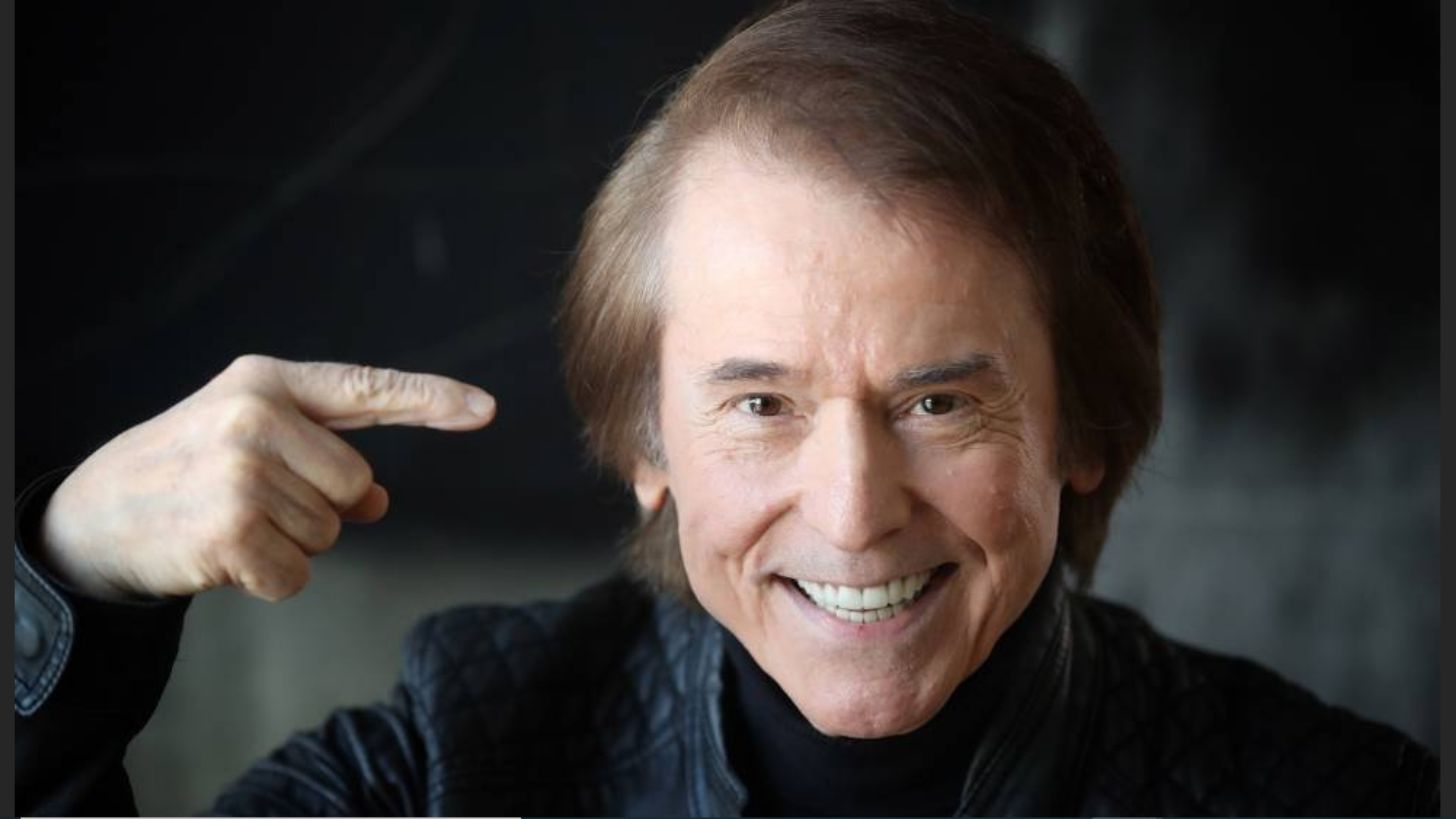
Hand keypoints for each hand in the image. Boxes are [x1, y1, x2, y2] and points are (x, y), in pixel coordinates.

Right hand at [37, 354, 495, 601]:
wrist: (98, 515)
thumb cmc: (190, 470)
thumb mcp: (253, 443)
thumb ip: (324, 458)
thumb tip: (379, 499)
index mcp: (266, 382)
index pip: (366, 387)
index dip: (432, 399)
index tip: (486, 409)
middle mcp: (255, 417)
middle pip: (357, 483)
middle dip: (321, 507)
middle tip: (255, 500)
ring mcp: (242, 473)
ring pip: (330, 533)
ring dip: (291, 544)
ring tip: (232, 521)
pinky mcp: (231, 530)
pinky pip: (298, 575)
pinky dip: (270, 579)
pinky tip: (224, 555)